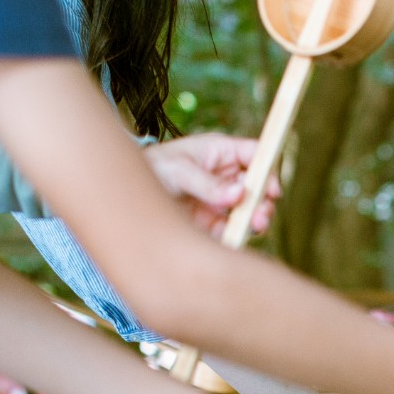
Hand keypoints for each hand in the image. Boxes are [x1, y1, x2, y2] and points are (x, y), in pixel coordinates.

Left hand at [143, 133, 279, 238]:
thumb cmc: (151, 169)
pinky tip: (235, 241)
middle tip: (261, 216)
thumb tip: (239, 193)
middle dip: (263, 201)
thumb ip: (207, 184)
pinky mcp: (212, 224)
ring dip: (255, 220)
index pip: (254, 154)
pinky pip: (232, 231)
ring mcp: (221, 201)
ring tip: (253, 227)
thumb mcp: (177, 171)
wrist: (122, 196)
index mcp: (220, 152)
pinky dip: (237, 237)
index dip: (267, 169)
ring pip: (249, 211)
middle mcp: (226, 177)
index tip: (271, 189)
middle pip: (257, 187)